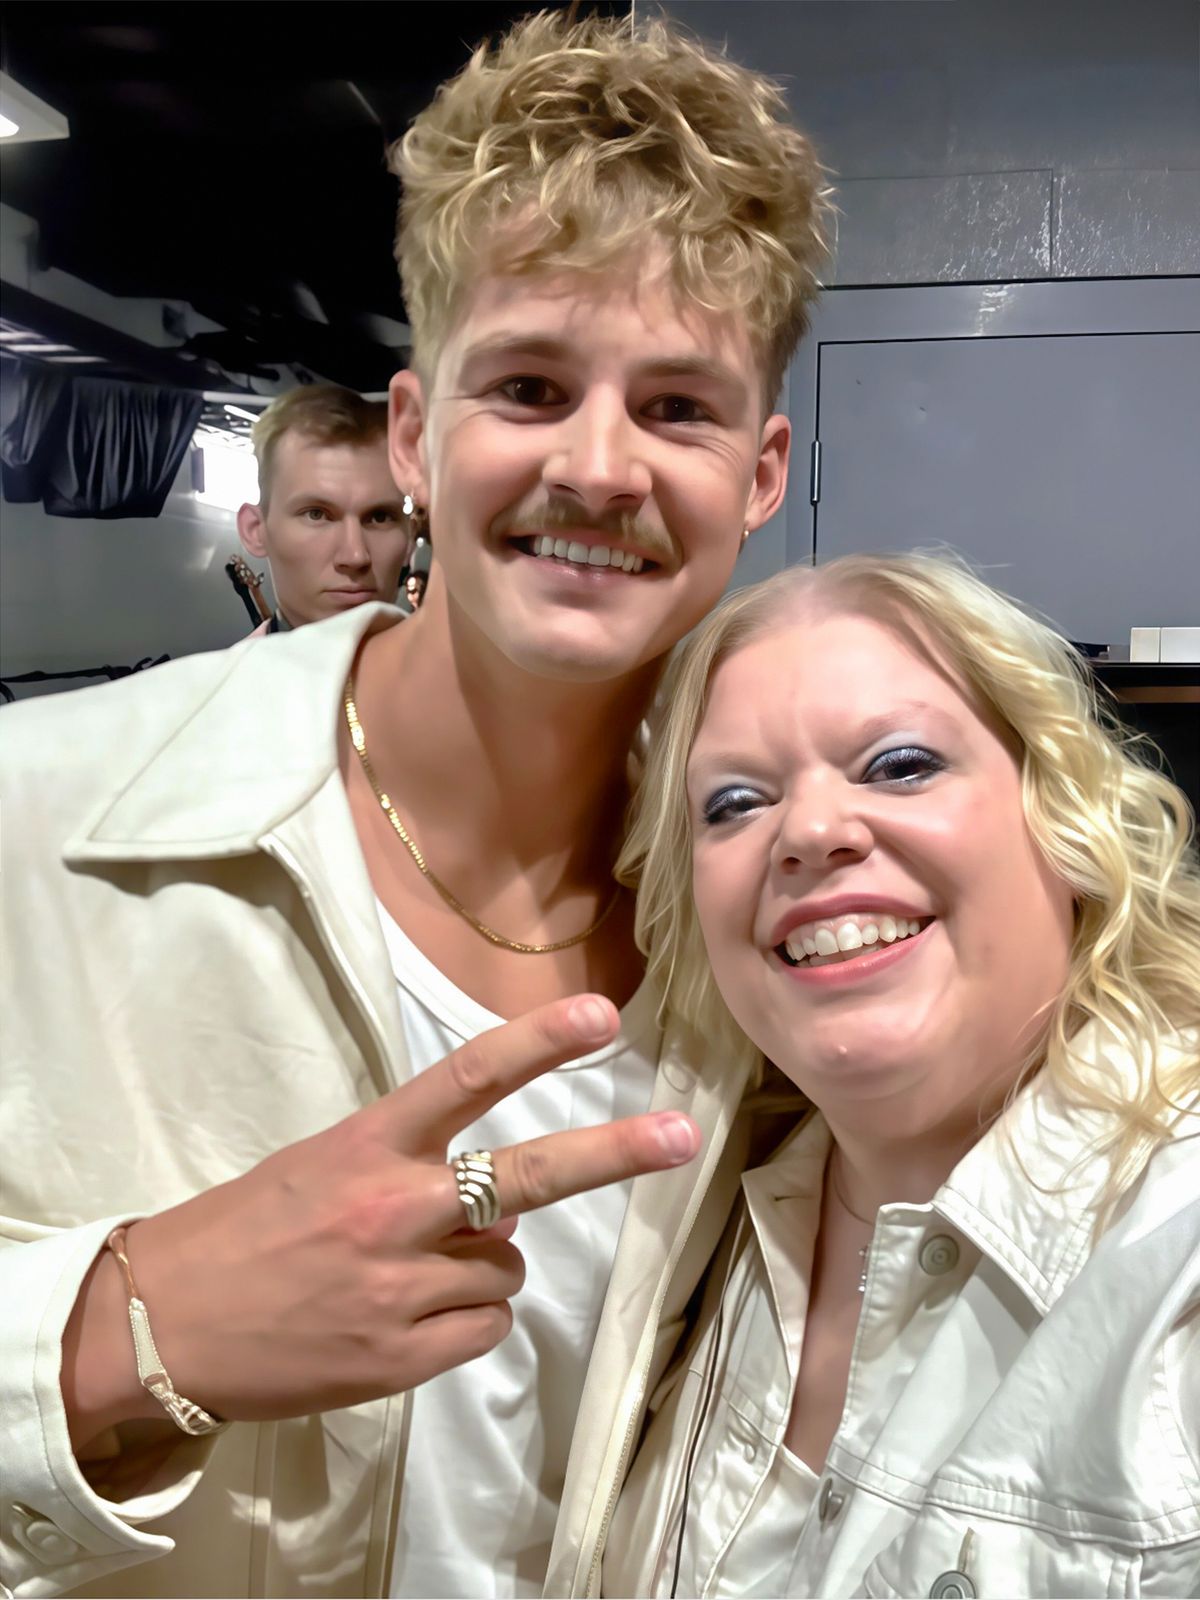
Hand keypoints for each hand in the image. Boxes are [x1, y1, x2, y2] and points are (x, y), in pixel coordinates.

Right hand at [62, 995, 698, 1444]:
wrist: (161, 1325)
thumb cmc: (244, 1231)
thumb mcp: (320, 1166)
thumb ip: (409, 1169)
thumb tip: (496, 1207)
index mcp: (366, 1146)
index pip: (464, 1078)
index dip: (537, 1042)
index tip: (600, 1016)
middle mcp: (392, 1210)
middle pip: (526, 1177)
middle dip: (612, 1153)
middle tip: (680, 1134)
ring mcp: (399, 1288)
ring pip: (508, 1268)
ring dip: (482, 1268)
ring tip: (408, 1276)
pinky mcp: (401, 1360)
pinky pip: (485, 1327)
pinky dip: (467, 1321)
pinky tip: (408, 1321)